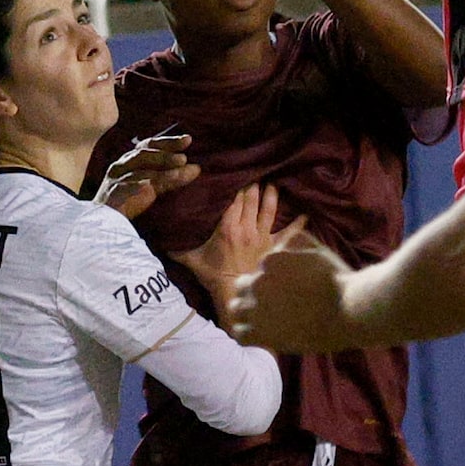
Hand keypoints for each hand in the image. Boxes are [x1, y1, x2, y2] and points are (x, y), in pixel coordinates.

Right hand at [96, 129, 196, 218]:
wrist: (102, 225)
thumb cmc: (127, 203)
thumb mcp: (151, 186)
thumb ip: (170, 177)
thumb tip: (196, 168)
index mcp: (127, 161)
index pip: (148, 145)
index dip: (168, 141)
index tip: (188, 139)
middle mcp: (121, 166)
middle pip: (145, 150)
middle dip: (166, 149)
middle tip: (186, 149)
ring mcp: (118, 178)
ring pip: (141, 163)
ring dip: (163, 160)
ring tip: (182, 162)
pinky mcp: (117, 191)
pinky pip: (138, 182)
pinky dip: (156, 178)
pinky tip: (172, 178)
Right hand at [176, 182, 310, 302]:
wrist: (233, 294)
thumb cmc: (212, 275)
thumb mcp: (191, 260)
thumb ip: (176, 248)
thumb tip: (158, 239)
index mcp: (228, 228)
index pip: (234, 199)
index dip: (236, 185)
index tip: (237, 173)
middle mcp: (247, 228)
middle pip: (251, 199)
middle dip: (253, 185)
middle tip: (255, 171)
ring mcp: (263, 237)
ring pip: (269, 209)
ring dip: (271, 195)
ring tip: (272, 183)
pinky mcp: (274, 247)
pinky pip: (289, 233)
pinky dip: (298, 224)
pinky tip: (306, 214)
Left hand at [226, 230, 359, 353]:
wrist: (346, 312)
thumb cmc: (335, 279)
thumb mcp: (317, 250)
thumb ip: (296, 240)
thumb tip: (282, 241)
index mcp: (270, 262)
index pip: (259, 268)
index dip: (271, 277)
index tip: (283, 286)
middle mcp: (258, 283)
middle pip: (243, 286)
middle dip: (255, 292)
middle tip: (273, 302)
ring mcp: (255, 309)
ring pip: (236, 308)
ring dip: (247, 311)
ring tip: (264, 318)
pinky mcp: (258, 334)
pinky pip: (239, 332)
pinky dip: (248, 333)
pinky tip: (262, 333)